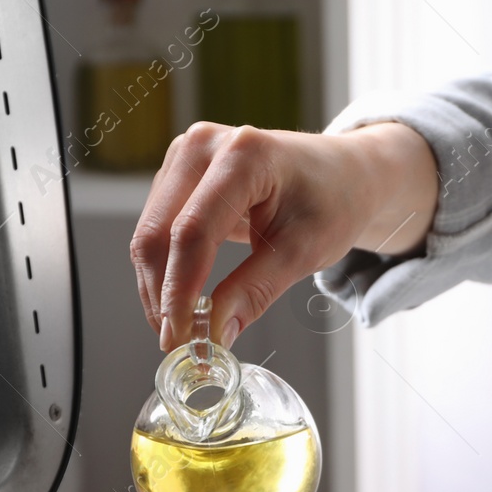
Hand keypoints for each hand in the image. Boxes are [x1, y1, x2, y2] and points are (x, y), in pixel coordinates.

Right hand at [130, 120, 438, 350]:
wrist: (341, 175)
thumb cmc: (332, 202)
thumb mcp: (304, 252)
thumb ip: (256, 291)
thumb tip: (214, 334)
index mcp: (243, 155)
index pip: (192, 232)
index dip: (181, 291)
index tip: (182, 338)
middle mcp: (204, 146)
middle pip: (158, 232)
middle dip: (162, 295)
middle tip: (178, 345)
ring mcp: (186, 155)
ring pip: (149, 234)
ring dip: (158, 288)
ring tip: (182, 331)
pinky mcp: (179, 173)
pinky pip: (157, 229)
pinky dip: (165, 271)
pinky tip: (181, 303)